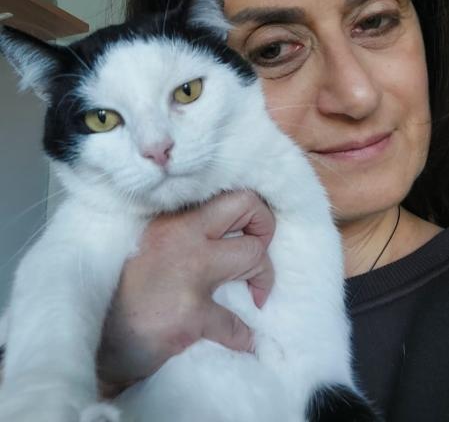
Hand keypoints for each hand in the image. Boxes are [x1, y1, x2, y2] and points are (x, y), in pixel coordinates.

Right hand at [97, 191, 274, 388]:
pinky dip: (244, 336)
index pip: (225, 193)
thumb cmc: (124, 292)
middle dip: (265, 228)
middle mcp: (182, 236)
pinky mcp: (192, 313)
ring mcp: (189, 272)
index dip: (250, 211)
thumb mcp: (152, 247)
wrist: (97, 339)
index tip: (249, 232)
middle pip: (246, 206)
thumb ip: (185, 235)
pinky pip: (236, 324)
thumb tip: (226, 233)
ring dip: (263, 278)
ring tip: (255, 296)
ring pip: (253, 255)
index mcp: (172, 221)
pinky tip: (242, 341)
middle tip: (258, 255)